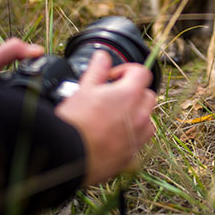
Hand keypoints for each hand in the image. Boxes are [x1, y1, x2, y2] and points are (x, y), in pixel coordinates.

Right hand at [54, 51, 156, 184]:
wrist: (67, 157)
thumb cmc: (74, 124)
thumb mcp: (83, 89)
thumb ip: (97, 70)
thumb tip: (102, 56)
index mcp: (130, 95)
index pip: (142, 72)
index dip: (127, 70)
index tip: (113, 77)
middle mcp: (140, 115)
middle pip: (147, 95)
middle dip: (133, 91)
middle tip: (112, 96)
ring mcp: (138, 135)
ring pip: (148, 117)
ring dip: (136, 113)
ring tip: (114, 116)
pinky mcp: (133, 154)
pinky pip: (140, 139)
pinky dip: (133, 134)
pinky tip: (114, 134)